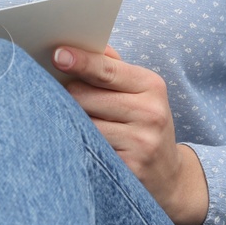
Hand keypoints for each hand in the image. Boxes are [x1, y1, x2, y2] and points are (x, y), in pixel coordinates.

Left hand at [53, 43, 208, 224]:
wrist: (168, 176)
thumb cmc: (142, 123)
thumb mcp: (138, 92)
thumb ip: (110, 67)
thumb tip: (74, 47)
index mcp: (151, 85)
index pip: (106, 70)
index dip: (80, 62)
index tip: (57, 55)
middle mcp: (150, 113)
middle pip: (82, 96)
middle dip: (68, 96)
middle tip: (67, 101)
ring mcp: (140, 143)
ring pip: (80, 124)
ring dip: (70, 122)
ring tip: (77, 125)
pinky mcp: (128, 169)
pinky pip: (86, 150)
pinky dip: (77, 145)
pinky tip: (82, 145)